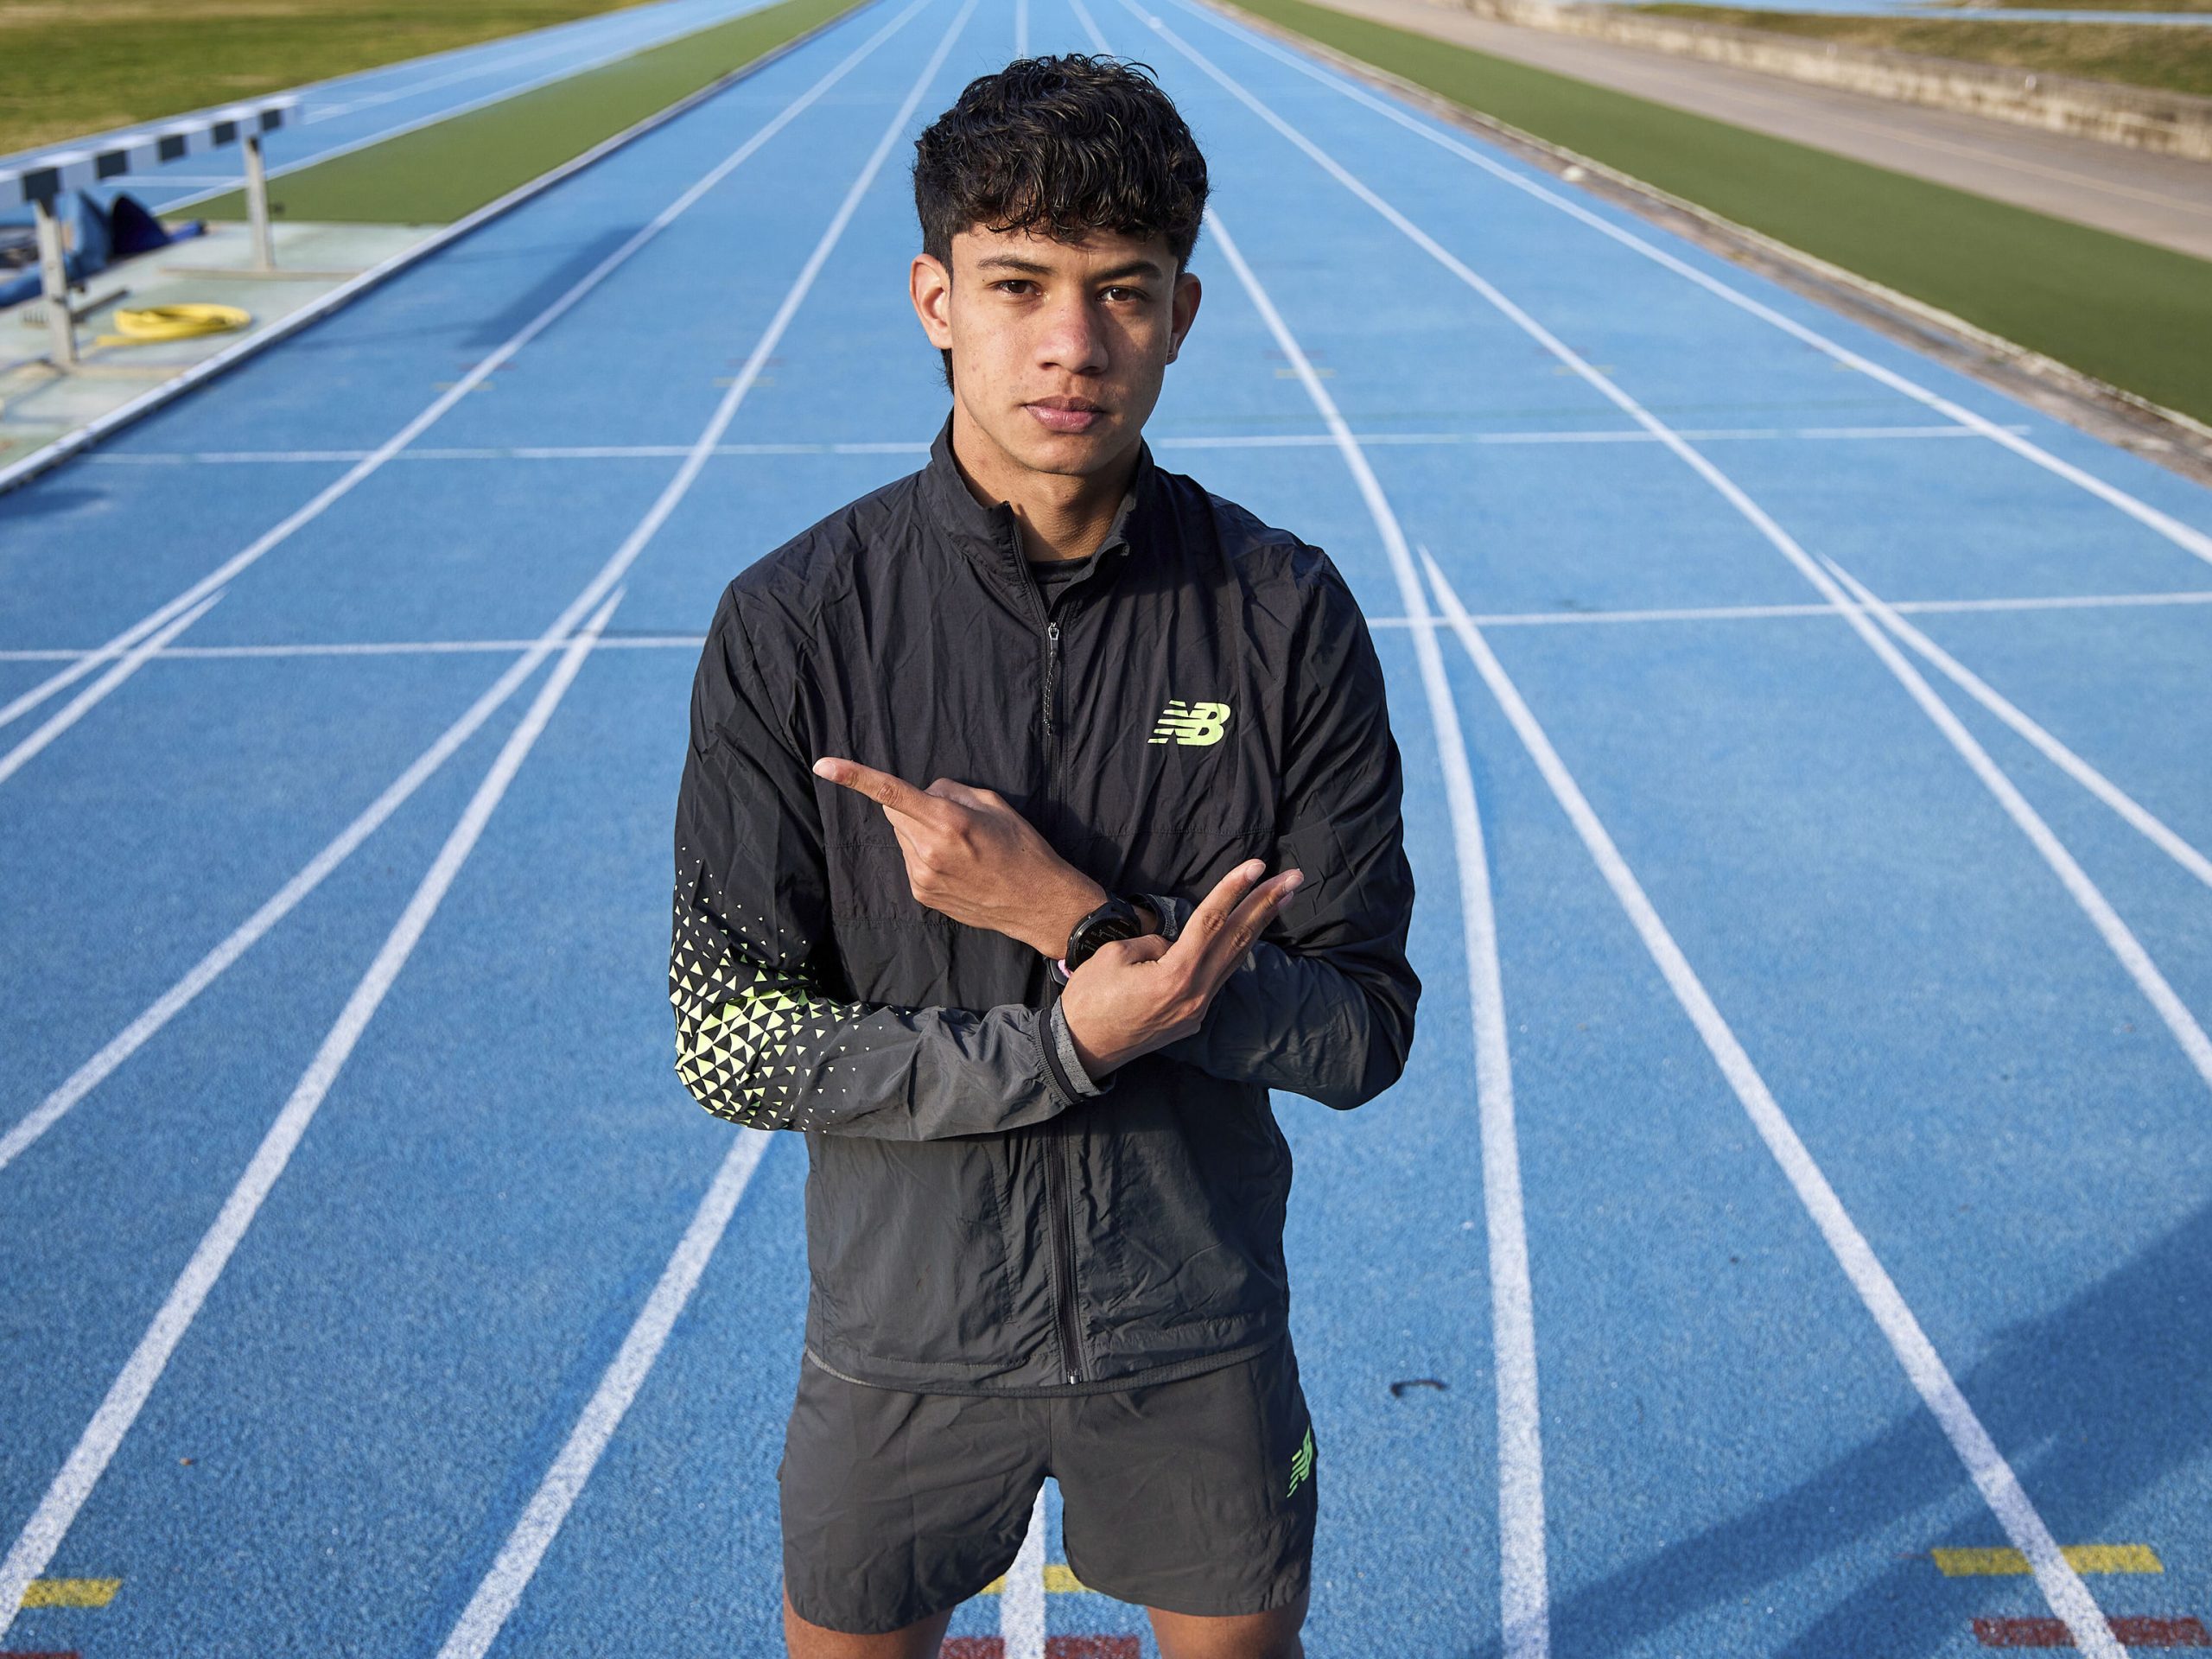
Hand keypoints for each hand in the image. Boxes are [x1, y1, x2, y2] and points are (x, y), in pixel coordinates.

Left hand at [812, 756, 1103, 954]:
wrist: (1037, 902)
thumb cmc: (1022, 848)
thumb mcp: (994, 804)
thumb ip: (951, 791)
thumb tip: (925, 792)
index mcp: (947, 820)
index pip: (891, 793)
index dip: (854, 776)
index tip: (823, 765)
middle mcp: (928, 849)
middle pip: (896, 812)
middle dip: (915, 807)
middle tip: (953, 819)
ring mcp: (922, 875)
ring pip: (903, 837)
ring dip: (921, 833)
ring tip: (961, 848)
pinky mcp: (922, 894)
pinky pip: (910, 860)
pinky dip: (925, 855)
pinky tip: (957, 867)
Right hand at [1057, 858, 1302, 1077]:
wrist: (1081, 1049)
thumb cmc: (1090, 999)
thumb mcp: (1115, 956)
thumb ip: (1154, 944)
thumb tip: (1175, 946)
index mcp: (1176, 975)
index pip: (1212, 921)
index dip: (1235, 890)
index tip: (1258, 865)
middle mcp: (1196, 994)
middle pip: (1238, 940)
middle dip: (1267, 905)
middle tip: (1295, 878)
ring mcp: (1197, 1010)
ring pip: (1235, 960)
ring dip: (1259, 927)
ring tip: (1283, 900)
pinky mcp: (1192, 1019)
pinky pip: (1218, 978)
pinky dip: (1235, 951)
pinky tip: (1247, 933)